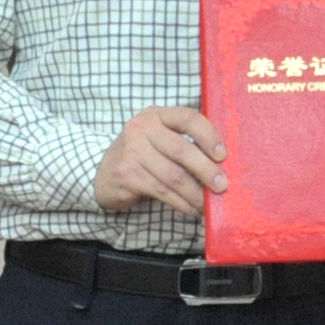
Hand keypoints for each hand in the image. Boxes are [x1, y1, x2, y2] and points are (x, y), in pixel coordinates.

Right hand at [93, 105, 224, 213]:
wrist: (102, 172)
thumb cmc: (141, 155)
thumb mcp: (158, 138)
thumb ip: (184, 143)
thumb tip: (221, 166)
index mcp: (156, 115)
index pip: (188, 118)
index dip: (209, 136)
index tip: (222, 156)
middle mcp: (142, 128)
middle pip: (182, 150)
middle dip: (206, 170)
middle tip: (222, 186)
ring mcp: (132, 151)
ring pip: (173, 175)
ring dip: (195, 193)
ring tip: (207, 203)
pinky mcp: (127, 174)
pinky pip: (162, 191)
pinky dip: (180, 202)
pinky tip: (190, 209)